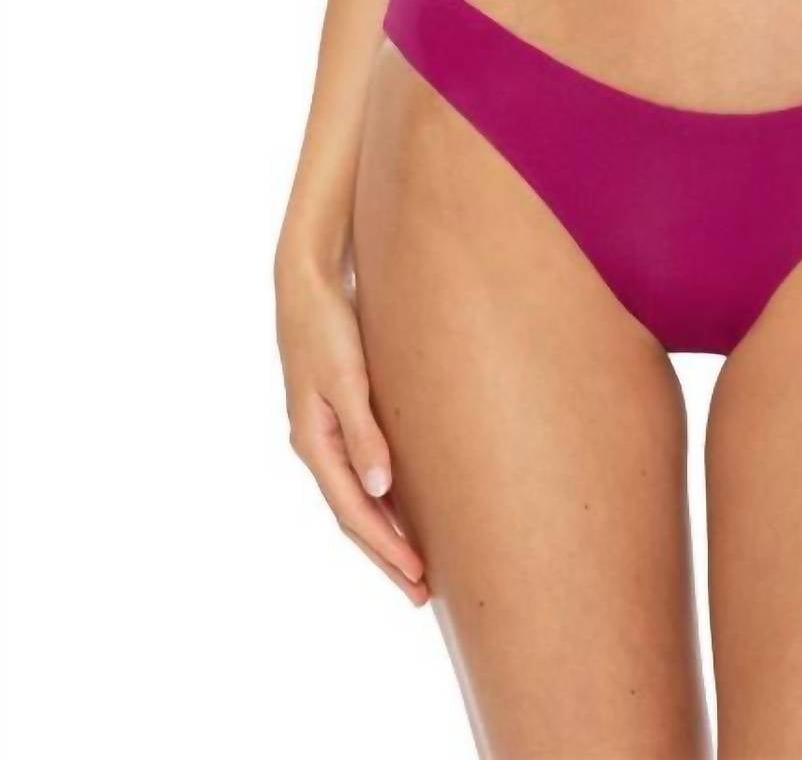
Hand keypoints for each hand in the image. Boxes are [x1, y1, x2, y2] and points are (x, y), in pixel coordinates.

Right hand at [275, 247, 427, 604]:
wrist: (308, 281)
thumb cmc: (328, 324)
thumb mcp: (348, 377)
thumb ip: (364, 432)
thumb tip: (381, 490)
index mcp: (314, 442)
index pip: (354, 512)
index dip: (386, 548)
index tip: (418, 577)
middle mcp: (316, 445)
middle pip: (354, 516)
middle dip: (386, 556)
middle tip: (421, 593)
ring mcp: (325, 432)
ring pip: (357, 498)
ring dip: (385, 532)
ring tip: (415, 565)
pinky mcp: (339, 414)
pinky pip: (360, 472)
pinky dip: (381, 499)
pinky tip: (402, 507)